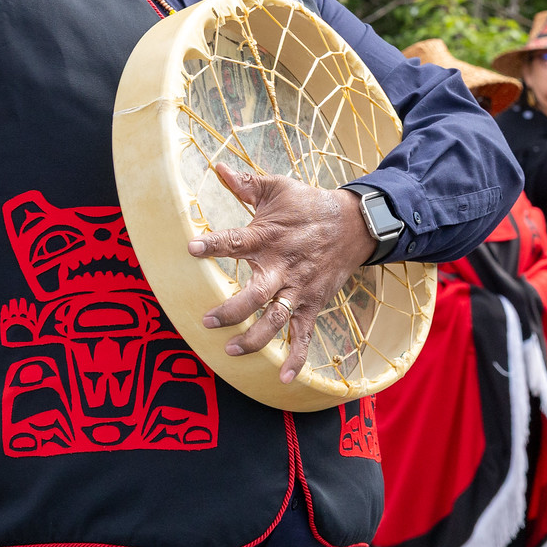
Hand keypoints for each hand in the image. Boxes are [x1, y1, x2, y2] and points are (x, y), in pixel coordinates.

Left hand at [188, 169, 372, 384]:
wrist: (355, 224)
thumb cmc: (308, 205)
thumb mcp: (278, 188)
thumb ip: (245, 183)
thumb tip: (217, 167)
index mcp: (269, 237)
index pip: (236, 242)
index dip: (214, 245)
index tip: (191, 248)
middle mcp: (282, 267)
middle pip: (255, 294)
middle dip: (231, 310)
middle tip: (207, 321)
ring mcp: (298, 289)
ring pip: (275, 320)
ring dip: (255, 338)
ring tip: (231, 351)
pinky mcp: (313, 303)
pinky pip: (304, 334)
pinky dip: (297, 358)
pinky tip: (284, 379)